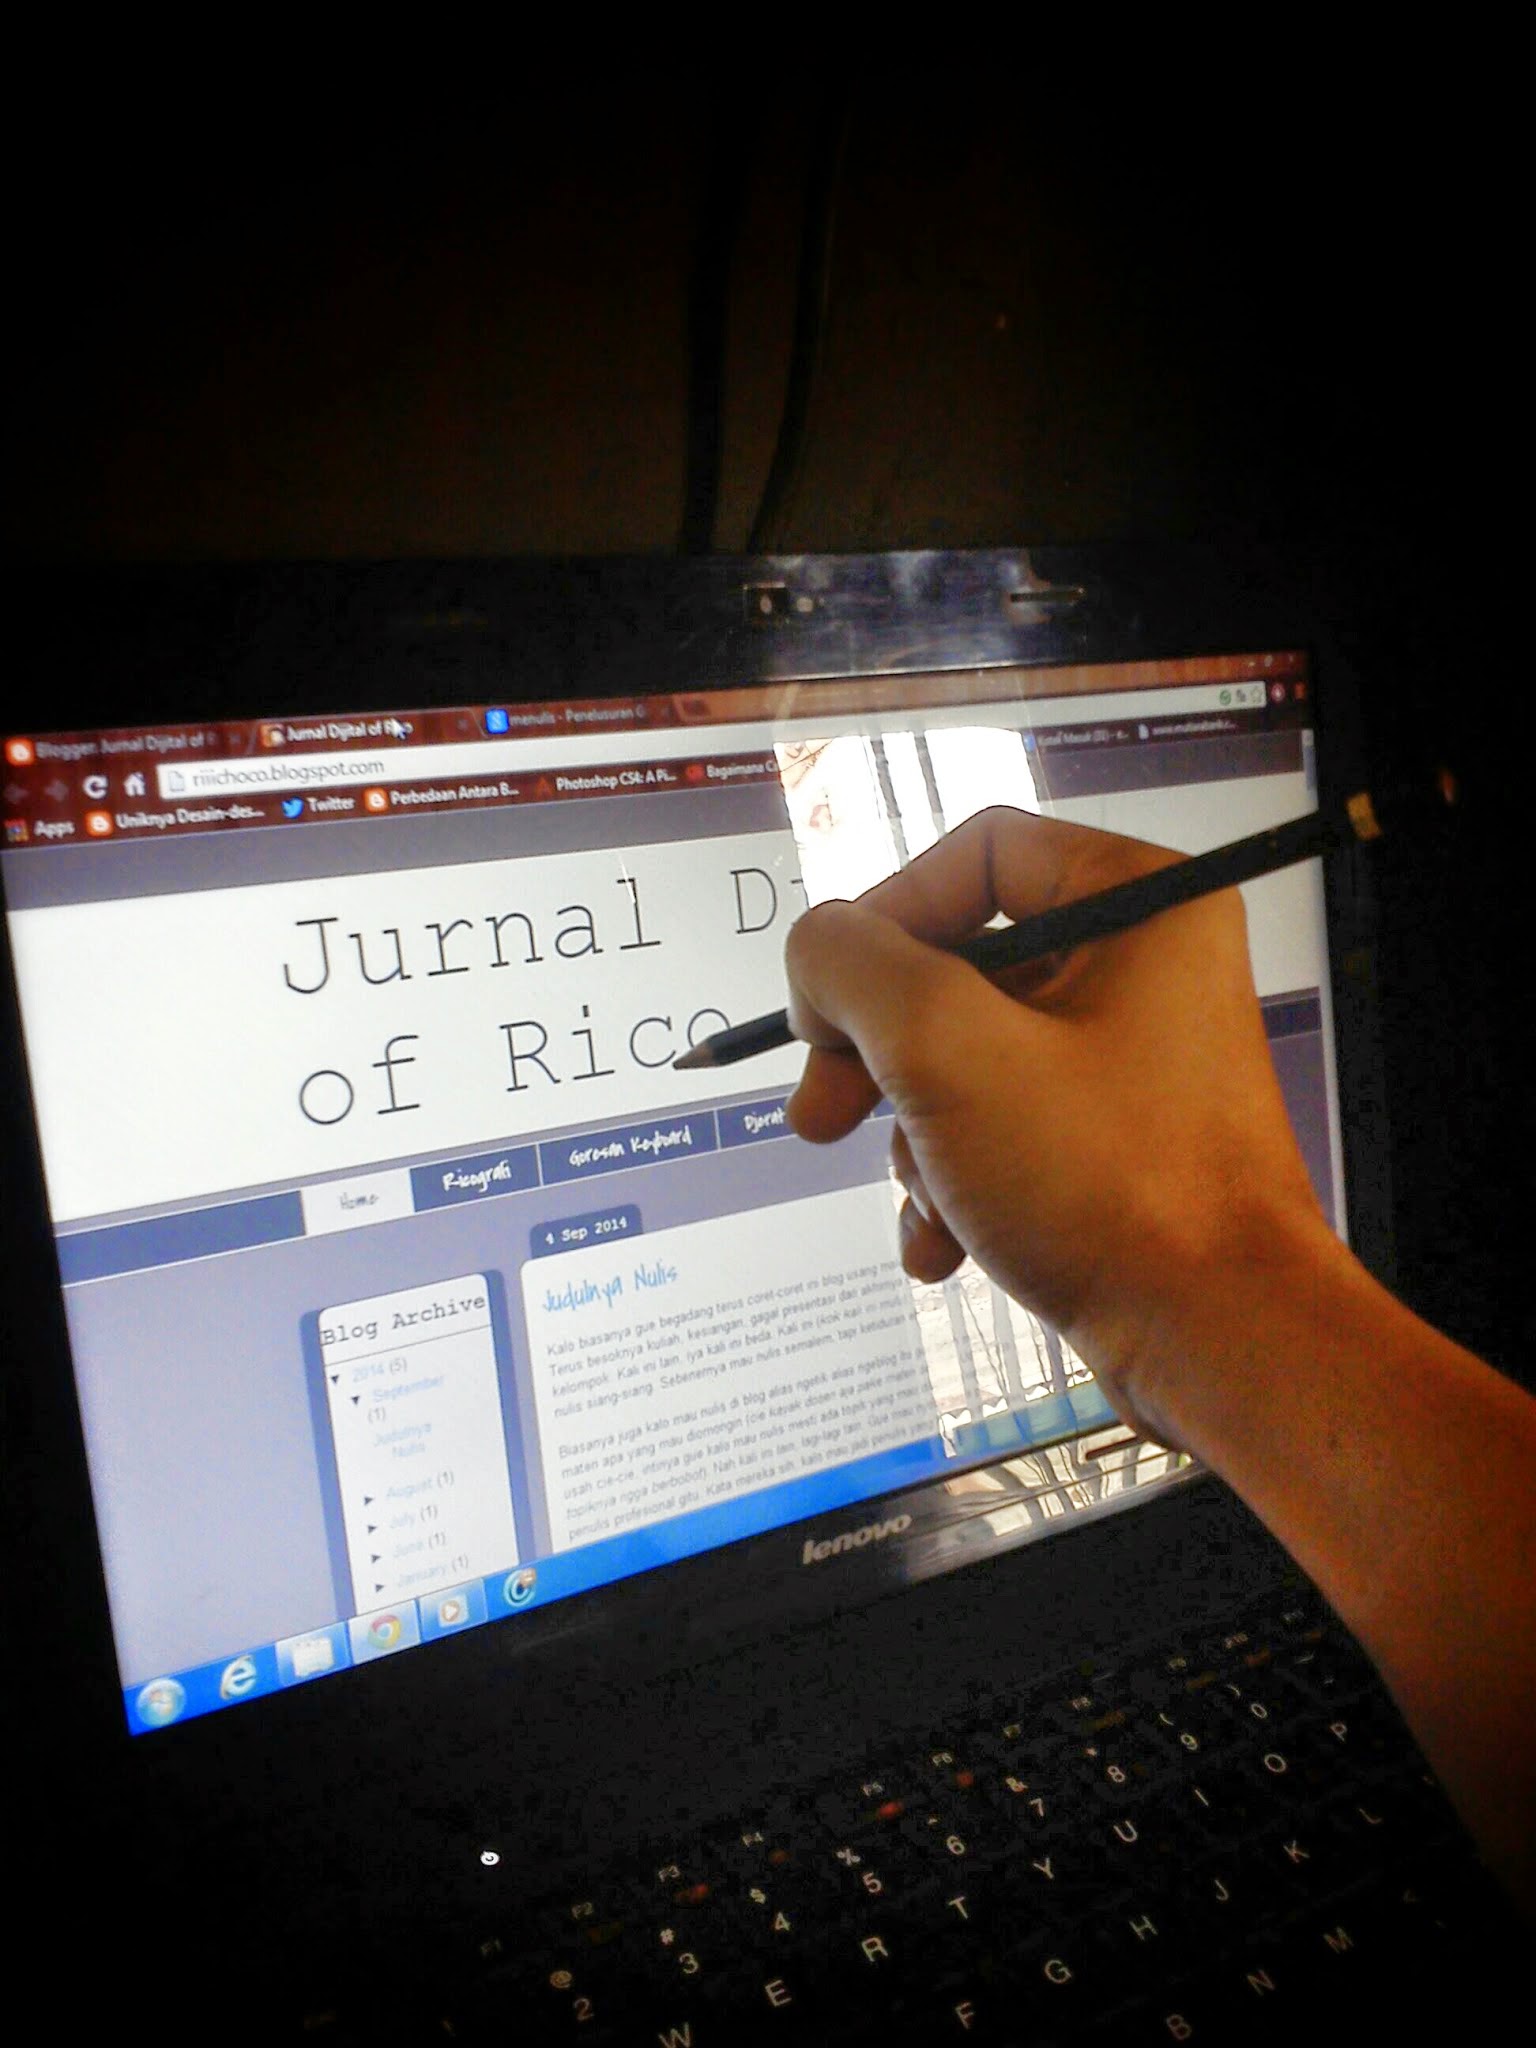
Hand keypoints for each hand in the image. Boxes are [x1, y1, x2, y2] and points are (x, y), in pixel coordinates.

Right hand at [783, 805, 1326, 1441]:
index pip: (976, 855)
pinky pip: (1005, 1129)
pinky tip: (944, 1246)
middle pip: (957, 966)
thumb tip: (816, 949)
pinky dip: (957, 1182)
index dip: (882, 921)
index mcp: (1141, 903)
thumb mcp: (946, 1048)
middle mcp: (1146, 967)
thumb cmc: (1111, 1184)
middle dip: (877, 1053)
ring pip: (967, 1059)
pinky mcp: (1117, 1141)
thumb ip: (854, 967)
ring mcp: (1133, 1060)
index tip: (827, 1008)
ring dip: (915, 1136)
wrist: (1218, 1339)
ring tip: (926, 1201)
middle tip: (820, 1115)